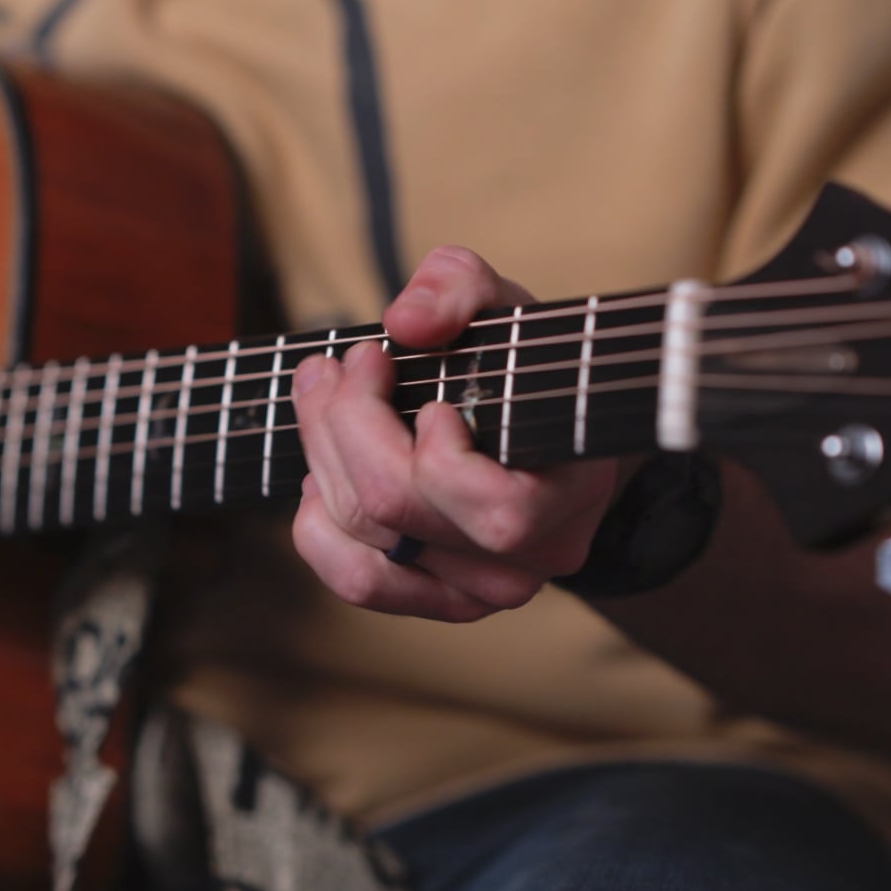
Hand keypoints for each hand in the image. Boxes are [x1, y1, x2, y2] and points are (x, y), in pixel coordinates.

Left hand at [289, 247, 622, 621]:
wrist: (547, 424)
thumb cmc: (526, 363)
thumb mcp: (502, 305)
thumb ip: (460, 289)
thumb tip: (406, 323)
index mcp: (571, 497)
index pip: (493, 509)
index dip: (430, 441)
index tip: (397, 363)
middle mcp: (527, 563)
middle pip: (395, 509)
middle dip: (343, 421)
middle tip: (331, 365)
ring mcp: (482, 591)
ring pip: (366, 540)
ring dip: (322, 460)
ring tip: (322, 402)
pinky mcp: (439, 601)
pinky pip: (357, 582)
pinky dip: (319, 529)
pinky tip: (320, 478)